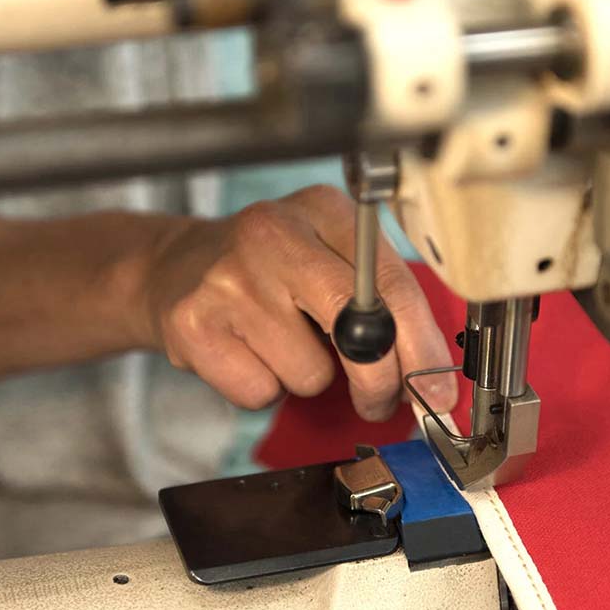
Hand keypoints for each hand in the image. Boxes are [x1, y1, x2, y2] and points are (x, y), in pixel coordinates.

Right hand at [137, 185, 456, 419]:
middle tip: (379, 399)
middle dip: (379, 379)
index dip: (422, 346)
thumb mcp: (329, 257)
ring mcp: (228, 279)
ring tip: (282, 343)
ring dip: (307, 376)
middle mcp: (274, 234)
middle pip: (358, 328)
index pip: (392, 283)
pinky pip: (261, 392)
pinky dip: (264, 388)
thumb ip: (381, 302)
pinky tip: (249, 353)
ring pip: (310, 372)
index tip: (437, 389)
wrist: (172, 269)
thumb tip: (431, 376)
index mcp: (323, 209)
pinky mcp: (193, 324)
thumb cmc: (271, 270)